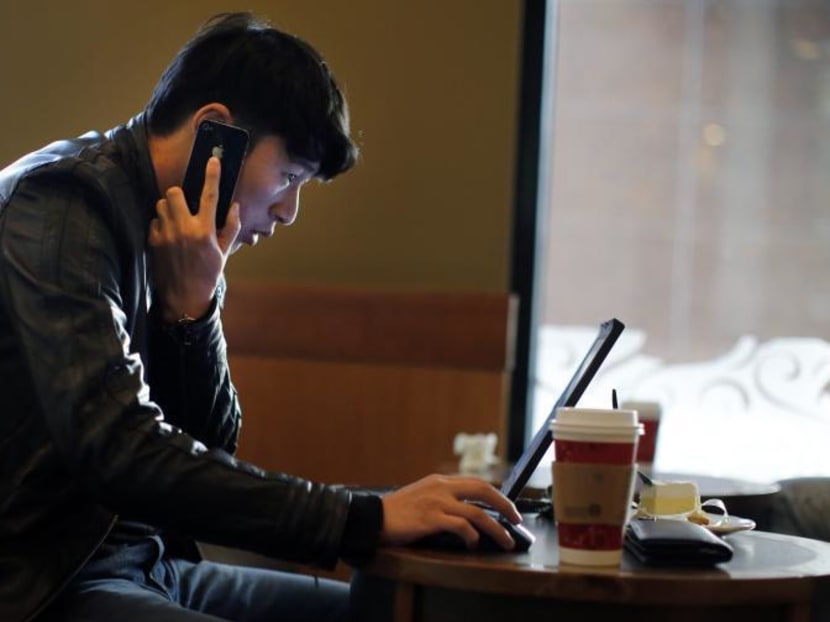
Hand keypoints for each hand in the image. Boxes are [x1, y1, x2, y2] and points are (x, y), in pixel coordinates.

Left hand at [148, 157, 240, 321]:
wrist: (185, 298)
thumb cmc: (208, 274)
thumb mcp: (225, 251)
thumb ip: (230, 226)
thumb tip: (234, 206)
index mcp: (205, 230)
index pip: (210, 195)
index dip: (212, 175)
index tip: (213, 160)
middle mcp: (184, 229)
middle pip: (174, 193)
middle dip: (179, 195)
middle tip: (185, 205)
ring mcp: (166, 235)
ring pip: (161, 204)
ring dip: (169, 208)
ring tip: (176, 221)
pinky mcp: (153, 241)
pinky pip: (154, 220)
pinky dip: (160, 223)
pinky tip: (168, 235)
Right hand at [379, 474, 521, 549]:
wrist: (374, 517)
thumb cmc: (397, 511)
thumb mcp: (423, 496)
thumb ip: (443, 498)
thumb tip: (467, 512)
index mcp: (440, 481)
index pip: (476, 482)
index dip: (496, 494)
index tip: (507, 506)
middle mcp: (441, 488)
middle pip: (483, 491)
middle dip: (505, 505)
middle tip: (517, 519)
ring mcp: (437, 502)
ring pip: (477, 512)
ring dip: (496, 528)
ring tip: (505, 540)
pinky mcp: (431, 518)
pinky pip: (460, 526)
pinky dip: (472, 536)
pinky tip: (473, 544)